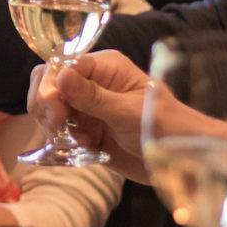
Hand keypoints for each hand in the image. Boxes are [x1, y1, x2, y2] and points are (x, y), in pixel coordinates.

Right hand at [47, 49, 153, 181]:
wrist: (180, 160)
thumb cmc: (165, 127)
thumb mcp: (128, 111)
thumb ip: (92, 96)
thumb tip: (60, 75)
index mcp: (105, 67)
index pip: (61, 65)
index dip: (50, 86)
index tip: (55, 111)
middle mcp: (92, 83)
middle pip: (47, 84)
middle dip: (45, 105)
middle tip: (57, 126)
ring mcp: (87, 107)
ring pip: (49, 109)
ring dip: (53, 126)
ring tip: (78, 139)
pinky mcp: (86, 130)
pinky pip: (59, 131)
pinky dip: (63, 141)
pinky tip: (86, 148)